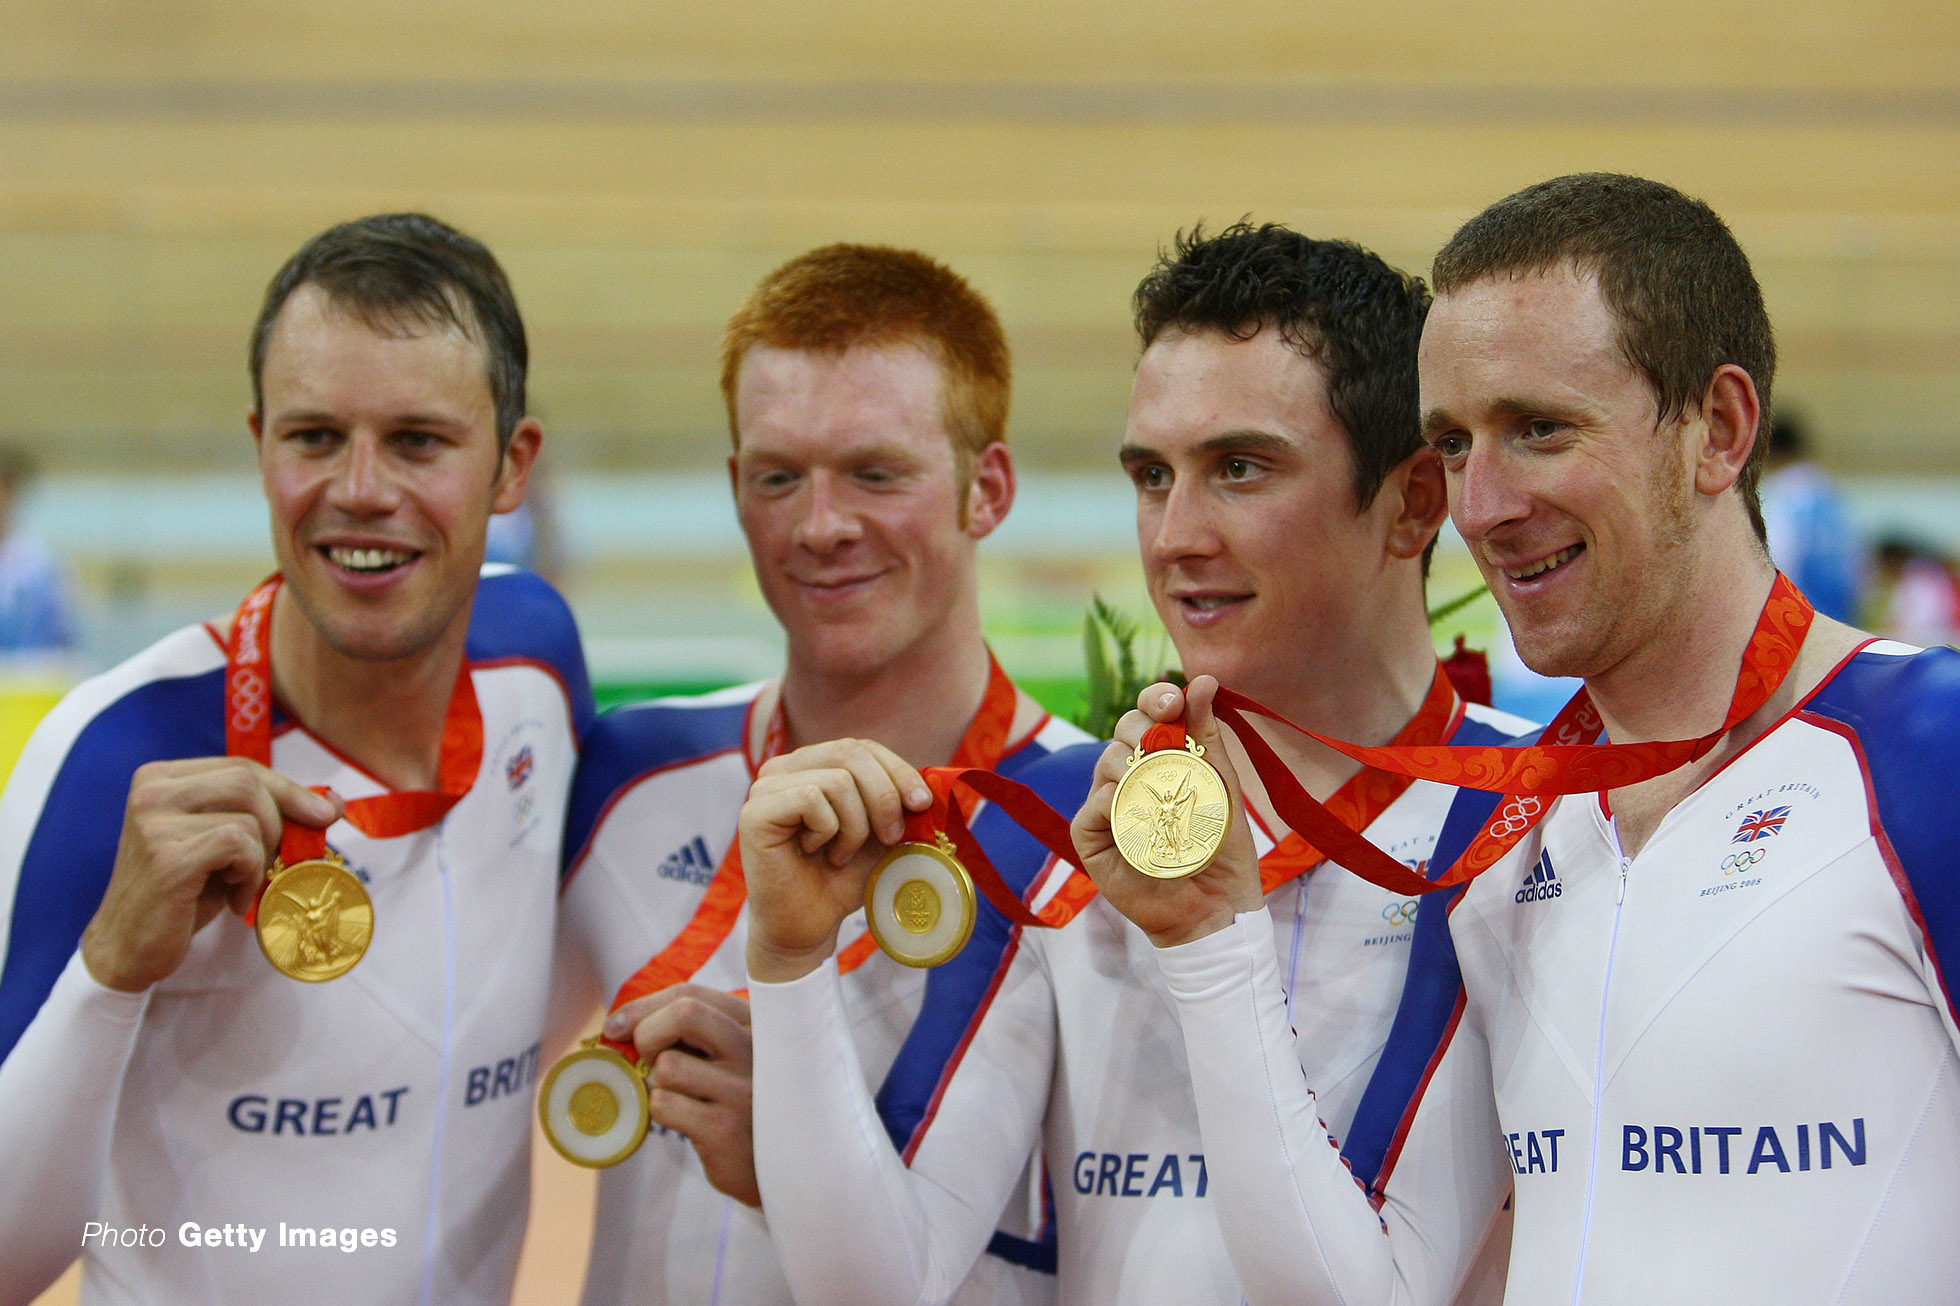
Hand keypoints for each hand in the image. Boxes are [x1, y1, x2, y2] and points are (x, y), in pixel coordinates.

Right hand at [80, 758, 342, 992]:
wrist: (130, 946)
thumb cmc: (185, 893)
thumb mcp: (226, 845)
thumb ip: (269, 815)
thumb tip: (333, 801)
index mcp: (161, 777)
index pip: (243, 767)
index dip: (289, 790)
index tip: (325, 814)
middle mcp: (151, 790)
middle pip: (249, 781)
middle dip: (280, 822)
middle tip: (271, 861)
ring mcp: (153, 821)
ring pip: (249, 816)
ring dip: (261, 856)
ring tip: (241, 884)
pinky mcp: (166, 856)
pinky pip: (239, 845)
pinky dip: (250, 873)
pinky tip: (233, 897)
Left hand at [604, 985, 759, 1206]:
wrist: (779, 1164)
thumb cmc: (738, 1101)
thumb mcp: (728, 1055)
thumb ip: (689, 1032)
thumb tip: (618, 1025)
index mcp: (755, 1024)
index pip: (690, 995)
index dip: (644, 1007)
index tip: (616, 1025)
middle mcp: (755, 1049)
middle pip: (684, 1014)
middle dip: (648, 1033)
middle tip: (647, 1059)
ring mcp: (742, 1088)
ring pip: (667, 1066)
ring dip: (657, 1084)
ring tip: (679, 1096)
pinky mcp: (724, 1127)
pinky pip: (664, 1104)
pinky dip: (660, 1111)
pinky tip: (683, 1119)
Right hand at [740, 739, 929, 983]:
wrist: (809, 925)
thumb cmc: (842, 878)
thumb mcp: (881, 834)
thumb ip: (899, 804)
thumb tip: (930, 785)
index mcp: (813, 764)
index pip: (862, 747)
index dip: (897, 770)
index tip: (922, 804)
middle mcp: (784, 767)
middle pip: (851, 753)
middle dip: (885, 797)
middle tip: (890, 838)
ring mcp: (765, 787)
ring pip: (838, 781)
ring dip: (855, 826)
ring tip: (840, 854)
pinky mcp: (754, 812)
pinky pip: (811, 798)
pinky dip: (828, 831)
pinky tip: (814, 852)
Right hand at [1070, 675, 1263, 947]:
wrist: (1216, 900)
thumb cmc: (1218, 842)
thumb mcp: (1220, 780)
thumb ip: (1206, 731)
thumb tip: (1203, 679)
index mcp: (1158, 757)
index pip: (1146, 713)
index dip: (1155, 700)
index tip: (1174, 701)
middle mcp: (1128, 775)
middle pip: (1123, 729)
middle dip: (1146, 729)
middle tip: (1168, 746)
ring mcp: (1106, 802)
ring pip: (1107, 761)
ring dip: (1136, 769)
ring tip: (1163, 794)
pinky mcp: (1091, 834)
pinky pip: (1094, 804)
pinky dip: (1115, 803)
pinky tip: (1136, 814)